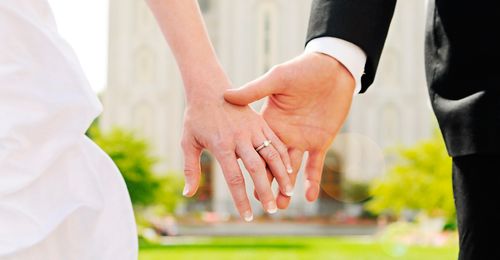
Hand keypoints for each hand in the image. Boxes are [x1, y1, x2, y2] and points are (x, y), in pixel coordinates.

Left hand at [181, 73, 293, 220]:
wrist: (209, 89)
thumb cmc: (196, 118)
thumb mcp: (188, 142)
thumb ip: (190, 168)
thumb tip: (188, 194)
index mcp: (221, 145)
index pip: (234, 178)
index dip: (241, 199)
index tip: (247, 217)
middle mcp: (239, 138)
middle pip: (256, 169)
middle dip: (265, 191)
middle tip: (272, 210)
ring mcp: (252, 129)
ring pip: (271, 154)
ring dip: (281, 174)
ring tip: (288, 192)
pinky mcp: (260, 122)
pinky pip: (276, 141)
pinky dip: (284, 156)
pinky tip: (290, 170)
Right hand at [224, 52, 355, 208]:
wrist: (333, 68)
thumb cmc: (303, 70)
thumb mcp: (277, 79)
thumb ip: (254, 90)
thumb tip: (227, 96)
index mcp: (269, 122)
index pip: (254, 147)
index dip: (247, 164)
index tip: (239, 180)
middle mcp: (283, 135)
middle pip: (270, 164)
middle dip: (265, 183)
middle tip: (259, 202)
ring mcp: (302, 140)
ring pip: (290, 171)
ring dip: (286, 188)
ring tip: (280, 206)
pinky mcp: (320, 142)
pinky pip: (315, 166)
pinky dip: (313, 181)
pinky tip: (309, 196)